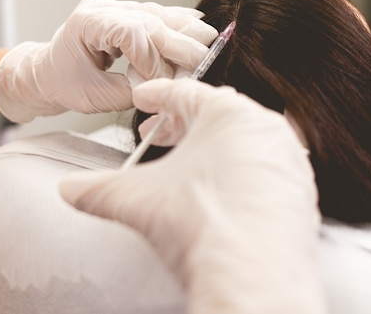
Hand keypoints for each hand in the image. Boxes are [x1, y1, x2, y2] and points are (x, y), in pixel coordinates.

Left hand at [0, 0, 217, 122]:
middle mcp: (101, 8)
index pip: (131, 33)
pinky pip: (155, 14)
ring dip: (185, 28)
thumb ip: (131, 90)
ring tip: (210, 38)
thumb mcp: (94, 97)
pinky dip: (177, 21)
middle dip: (180, 42)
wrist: (46, 73)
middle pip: (150, 20)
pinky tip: (197, 23)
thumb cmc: (63, 84)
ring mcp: (113, 7)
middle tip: (203, 59)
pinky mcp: (124, 13)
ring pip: (156, 14)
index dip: (152, 57)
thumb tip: (164, 86)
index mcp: (86, 23)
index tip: (162, 82)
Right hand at [60, 79, 324, 313]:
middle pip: (218, 114)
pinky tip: (226, 190)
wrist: (253, 276)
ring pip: (247, 140)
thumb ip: (97, 188)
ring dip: (217, 146)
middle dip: (184, 122)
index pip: (185, 93)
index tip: (144, 99)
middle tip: (161, 132)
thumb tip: (69, 189)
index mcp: (230, 114)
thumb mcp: (137, 200)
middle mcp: (267, 128)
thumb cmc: (202, 225)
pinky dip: (245, 171)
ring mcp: (289, 160)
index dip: (157, 95)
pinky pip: (269, 168)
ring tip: (192, 163)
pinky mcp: (301, 191)